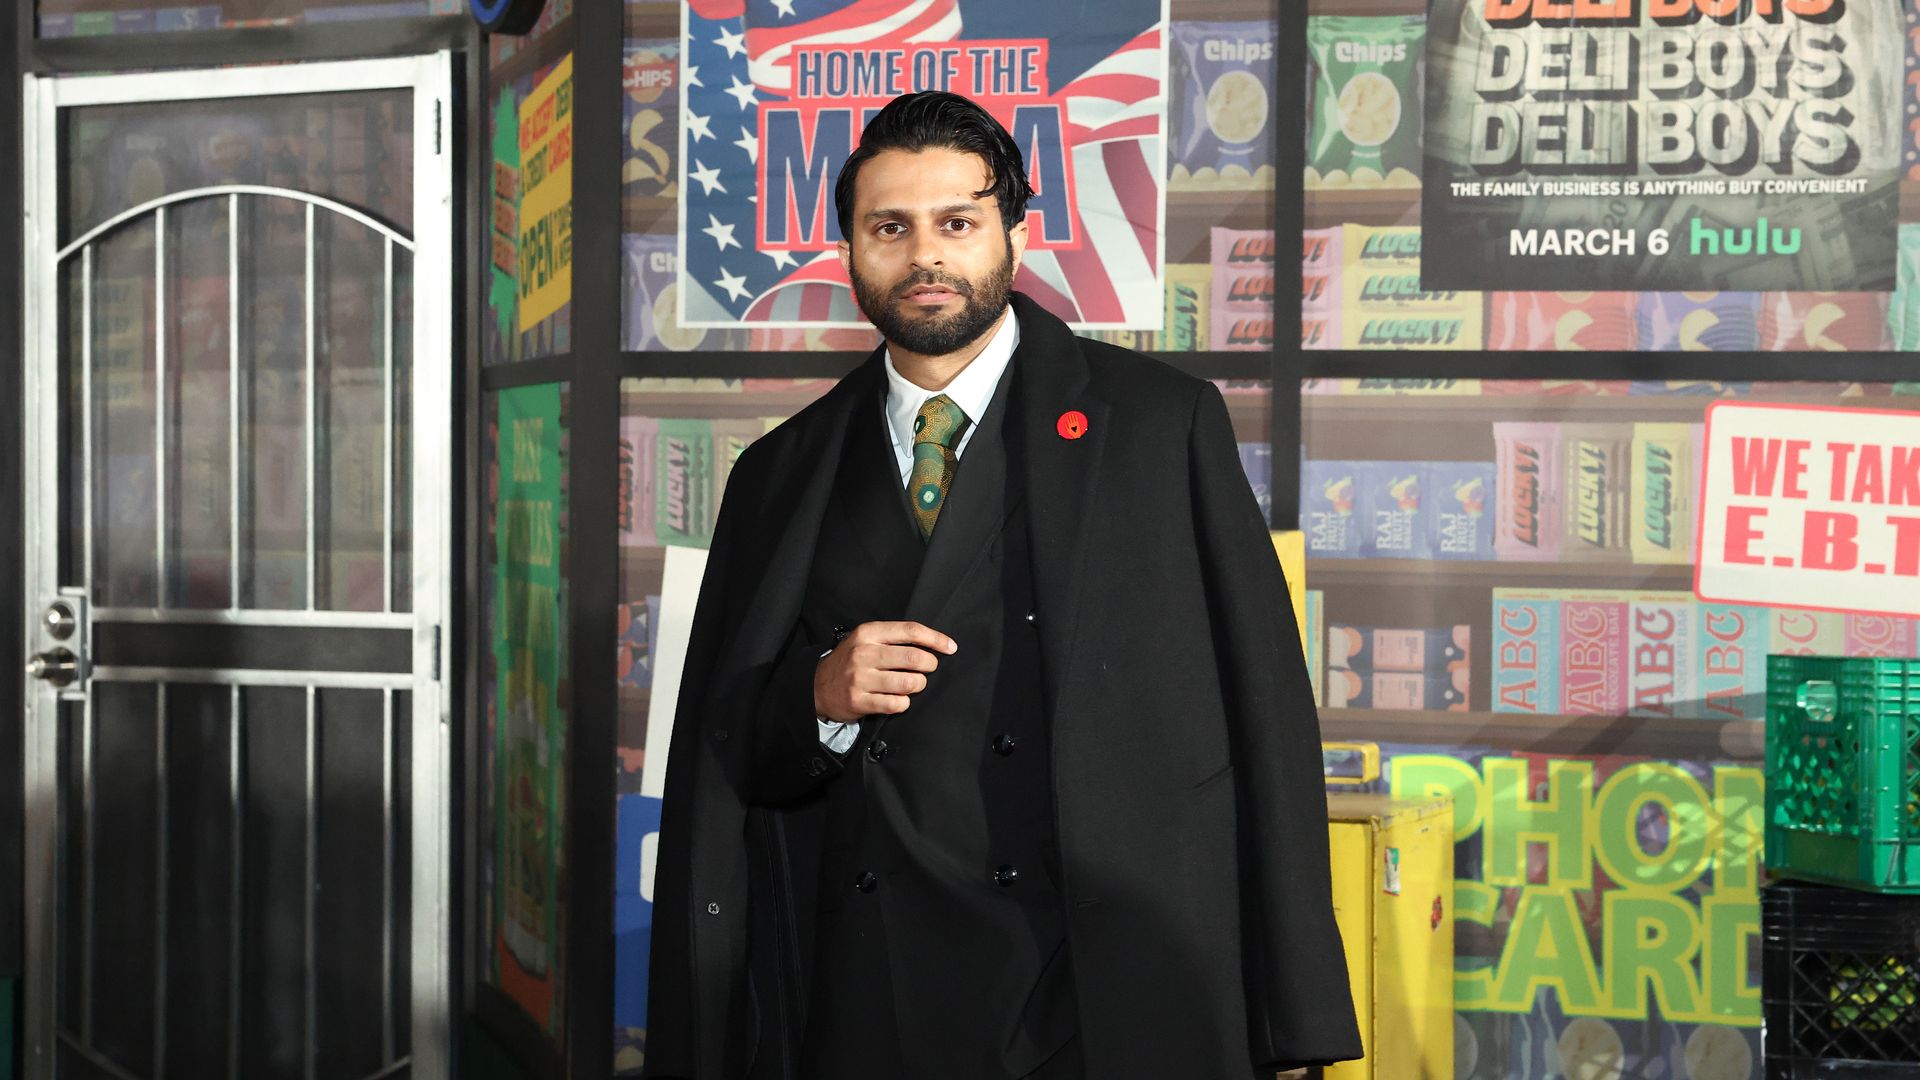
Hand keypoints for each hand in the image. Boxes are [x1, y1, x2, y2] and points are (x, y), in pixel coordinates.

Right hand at [813, 621, 956, 723]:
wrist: (817, 685)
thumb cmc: (850, 660)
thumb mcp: (866, 639)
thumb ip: (894, 638)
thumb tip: (934, 644)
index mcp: (868, 633)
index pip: (910, 631)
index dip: (935, 639)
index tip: (950, 647)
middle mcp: (863, 653)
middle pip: (914, 658)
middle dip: (929, 665)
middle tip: (928, 668)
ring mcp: (860, 679)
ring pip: (908, 683)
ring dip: (918, 685)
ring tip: (913, 684)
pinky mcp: (859, 701)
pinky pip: (897, 704)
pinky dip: (903, 702)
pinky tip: (898, 698)